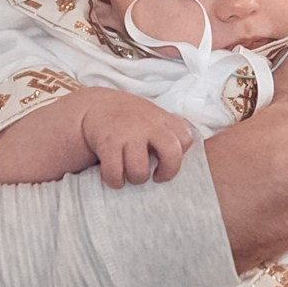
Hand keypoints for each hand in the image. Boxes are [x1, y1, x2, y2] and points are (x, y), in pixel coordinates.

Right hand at [77, 89, 195, 188]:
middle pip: (171, 154)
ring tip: (131, 173)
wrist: (97, 106)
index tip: (167, 160)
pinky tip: (115, 175)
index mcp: (163, 119)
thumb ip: (170, 131)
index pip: (185, 139)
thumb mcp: (154, 117)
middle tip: (157, 176)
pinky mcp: (108, 143)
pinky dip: (114, 180)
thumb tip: (190, 152)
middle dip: (167, 172)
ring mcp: (128, 134)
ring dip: (135, 179)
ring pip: (139, 171)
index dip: (180, 155)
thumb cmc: (132, 119)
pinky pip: (115, 174)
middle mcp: (148, 124)